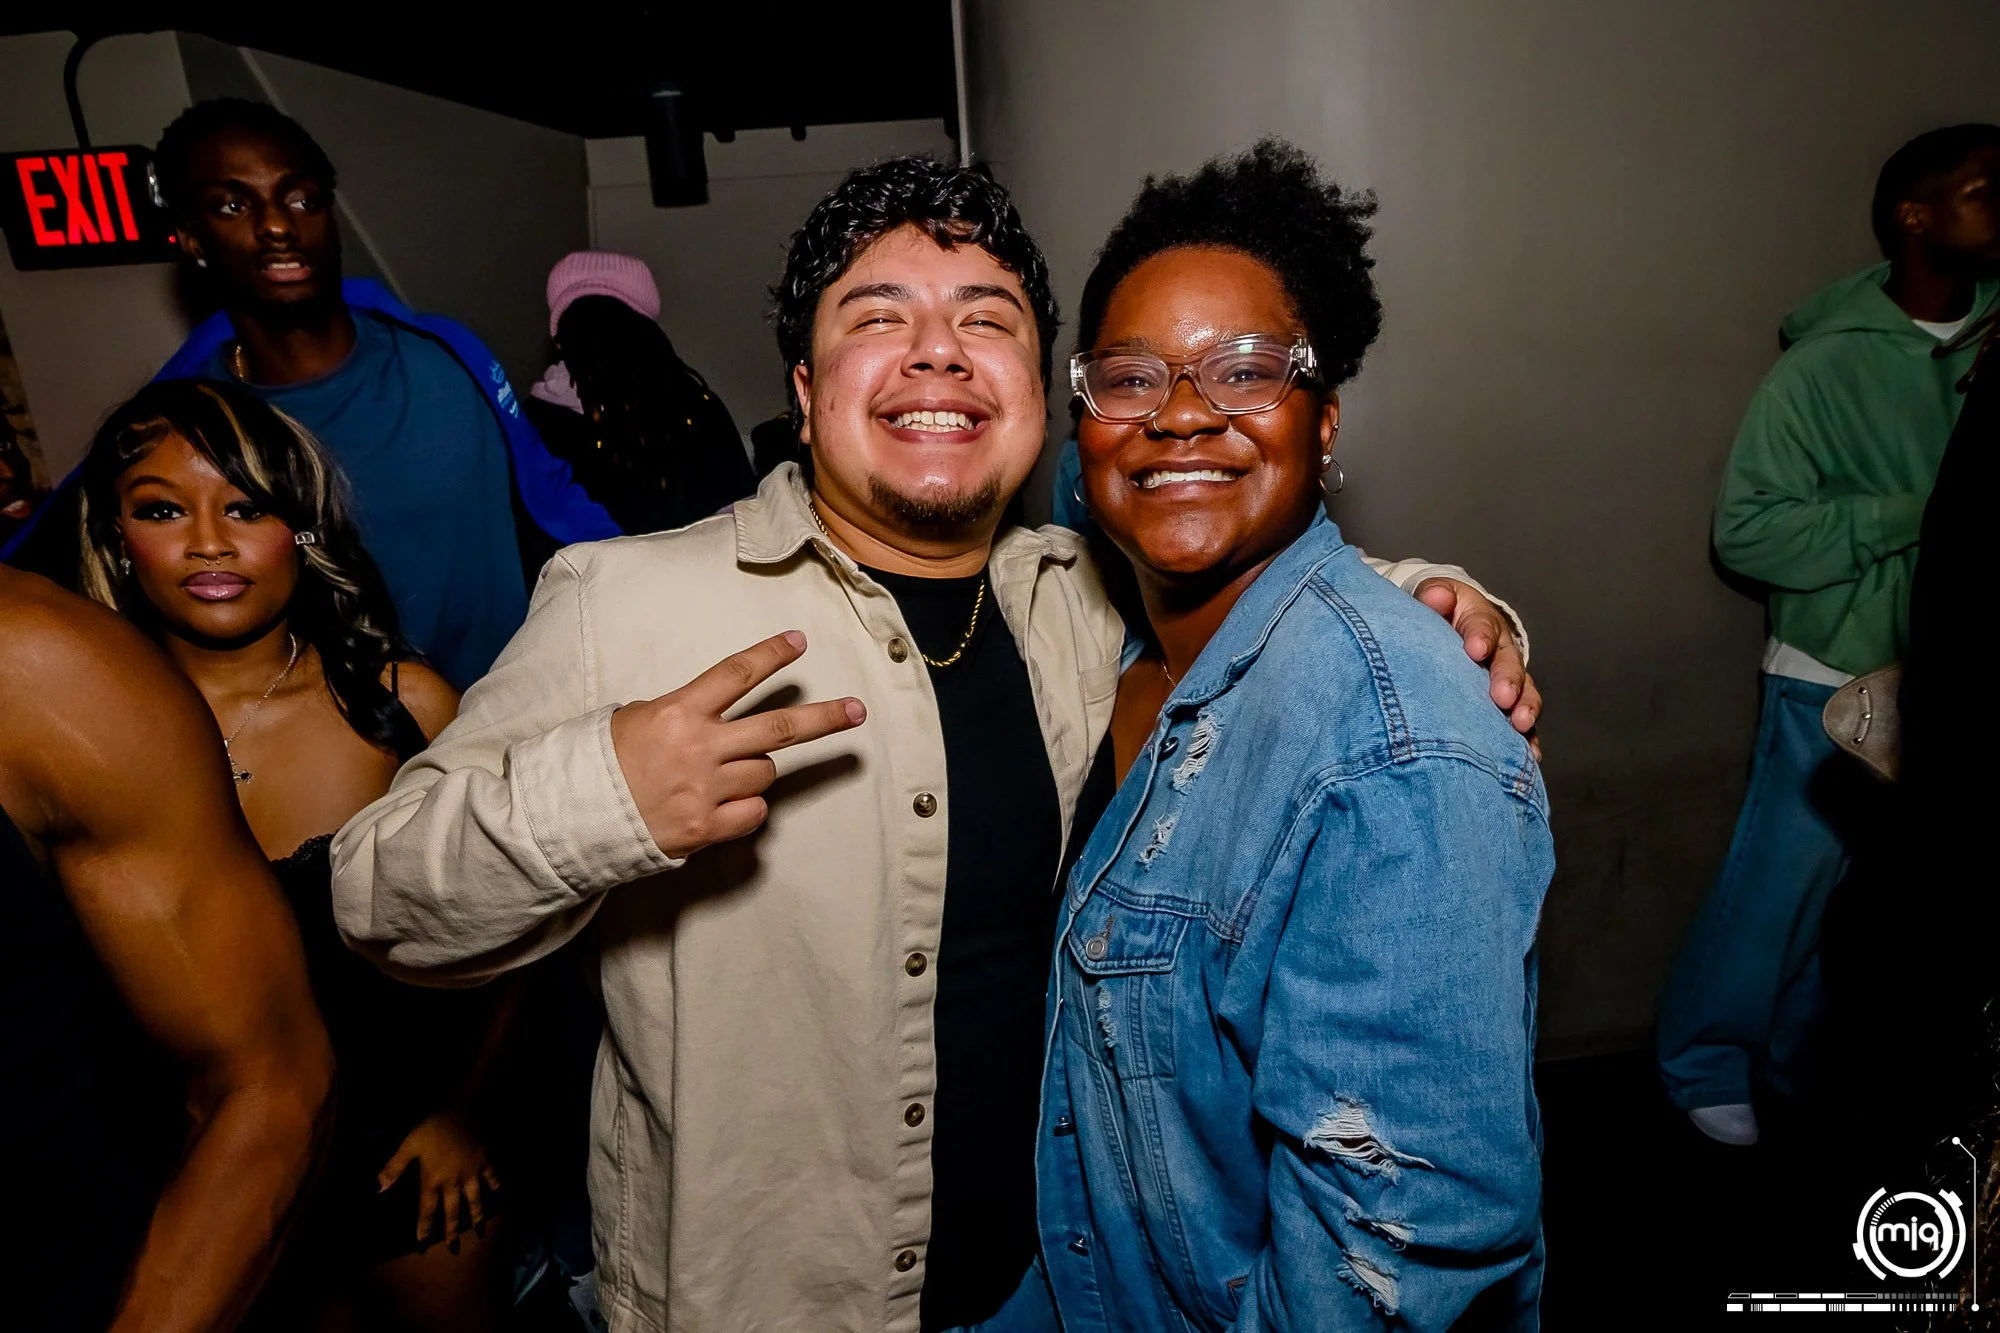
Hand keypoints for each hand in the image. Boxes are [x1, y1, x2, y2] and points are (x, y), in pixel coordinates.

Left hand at [377, 1111, 500, 1247]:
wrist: (462, 1109)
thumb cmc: (432, 1127)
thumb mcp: (409, 1145)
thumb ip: (394, 1167)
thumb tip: (378, 1188)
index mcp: (433, 1180)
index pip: (427, 1210)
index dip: (424, 1227)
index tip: (422, 1244)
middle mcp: (453, 1182)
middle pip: (452, 1211)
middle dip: (452, 1230)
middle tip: (453, 1248)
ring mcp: (471, 1173)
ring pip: (475, 1199)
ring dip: (476, 1216)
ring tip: (480, 1230)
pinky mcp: (484, 1161)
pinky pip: (491, 1177)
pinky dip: (495, 1185)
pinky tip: (498, 1193)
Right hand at [609, 631, 867, 858]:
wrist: (572, 818)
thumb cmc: (599, 764)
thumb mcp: (632, 719)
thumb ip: (681, 713)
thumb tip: (714, 715)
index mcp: (678, 713)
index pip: (736, 674)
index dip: (771, 655)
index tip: (799, 642)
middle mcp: (699, 748)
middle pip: (778, 727)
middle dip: (824, 717)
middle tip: (857, 711)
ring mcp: (706, 790)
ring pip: (765, 771)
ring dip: (756, 768)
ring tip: (723, 773)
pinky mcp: (707, 827)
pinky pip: (754, 811)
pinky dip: (748, 806)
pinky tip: (725, 805)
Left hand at [1414, 578, 1542, 759]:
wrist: (1449, 625)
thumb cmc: (1438, 613)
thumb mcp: (1433, 597)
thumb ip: (1433, 596)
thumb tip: (1436, 597)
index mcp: (1480, 620)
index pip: (1482, 625)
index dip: (1480, 636)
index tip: (1475, 649)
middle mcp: (1501, 650)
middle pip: (1509, 663)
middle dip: (1508, 679)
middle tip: (1502, 697)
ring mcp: (1508, 678)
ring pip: (1523, 693)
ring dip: (1524, 710)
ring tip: (1521, 726)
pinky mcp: (1509, 704)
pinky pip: (1522, 721)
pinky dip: (1527, 738)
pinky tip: (1530, 755)